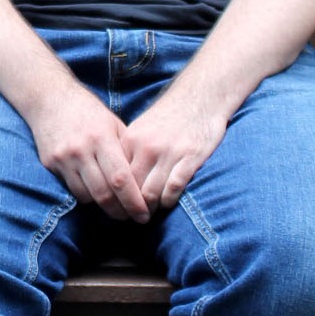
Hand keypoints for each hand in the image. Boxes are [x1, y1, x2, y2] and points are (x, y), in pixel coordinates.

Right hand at [26, 82, 149, 221]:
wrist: (49, 99)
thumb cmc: (88, 111)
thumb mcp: (113, 124)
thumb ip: (126, 151)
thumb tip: (145, 180)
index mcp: (101, 137)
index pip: (121, 179)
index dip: (134, 201)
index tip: (144, 214)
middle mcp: (81, 150)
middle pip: (103, 193)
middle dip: (120, 211)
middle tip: (132, 218)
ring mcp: (63, 158)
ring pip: (86, 196)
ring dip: (103, 206)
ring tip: (116, 208)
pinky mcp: (50, 164)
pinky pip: (71, 190)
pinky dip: (86, 196)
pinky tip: (95, 194)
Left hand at [123, 80, 229, 214]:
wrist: (200, 97)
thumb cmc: (169, 116)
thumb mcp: (141, 129)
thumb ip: (129, 151)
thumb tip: (114, 178)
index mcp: (131, 140)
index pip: (116, 176)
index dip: (115, 196)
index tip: (116, 207)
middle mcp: (147, 147)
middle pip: (131, 188)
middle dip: (131, 207)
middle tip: (132, 218)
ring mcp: (169, 153)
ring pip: (151, 193)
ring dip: (150, 208)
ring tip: (150, 213)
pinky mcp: (190, 158)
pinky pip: (174, 188)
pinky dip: (169, 201)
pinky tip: (168, 202)